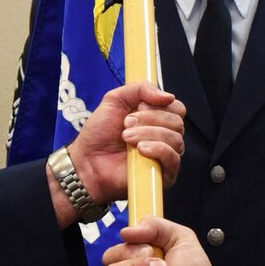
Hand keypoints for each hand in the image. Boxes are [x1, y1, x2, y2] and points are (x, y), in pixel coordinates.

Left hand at [64, 82, 185, 212]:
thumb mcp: (115, 100)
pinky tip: (141, 149)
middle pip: (177, 123)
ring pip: (175, 140)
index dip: (161, 105)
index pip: (178, 109)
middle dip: (150, 119)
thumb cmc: (100, 134)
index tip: (139, 107)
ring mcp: (165, 158)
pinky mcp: (163, 176)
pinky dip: (158, 150)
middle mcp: (165, 138)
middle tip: (126, 124)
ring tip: (126, 138)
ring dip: (149, 134)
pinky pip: (173, 159)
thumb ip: (141, 89)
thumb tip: (168, 96)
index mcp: (158, 121)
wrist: (86, 161)